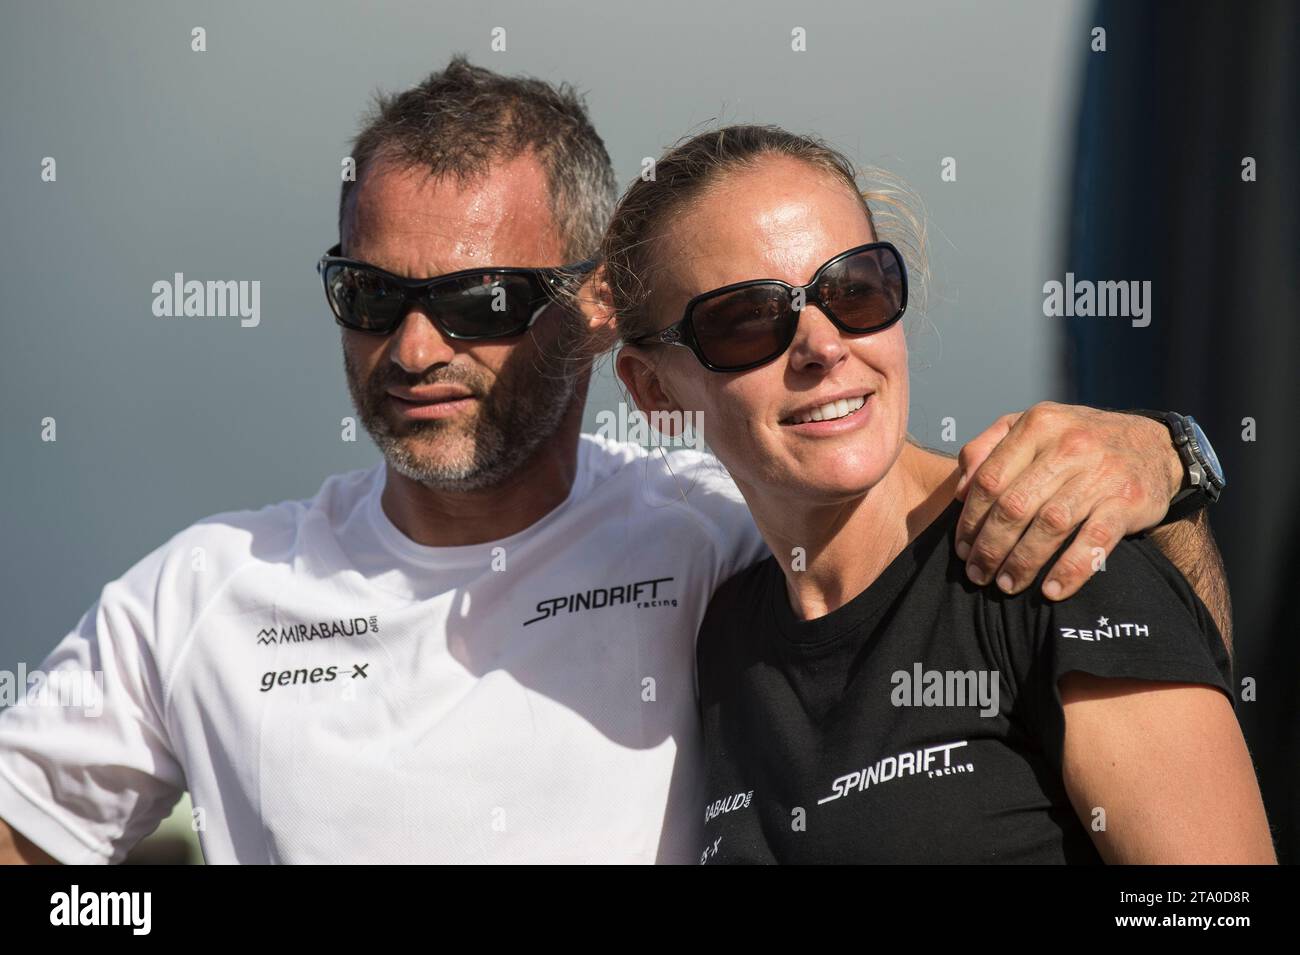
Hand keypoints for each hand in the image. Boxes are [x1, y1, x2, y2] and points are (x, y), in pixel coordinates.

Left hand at [953, 402, 1183, 599]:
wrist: (1154, 446)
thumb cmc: (1077, 442)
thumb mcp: (1032, 427)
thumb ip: (988, 448)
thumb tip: (959, 490)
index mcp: (1038, 425)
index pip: (990, 479)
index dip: (970, 519)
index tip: (962, 547)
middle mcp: (1070, 445)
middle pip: (1015, 506)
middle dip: (990, 547)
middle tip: (977, 574)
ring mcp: (1101, 473)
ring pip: (1049, 525)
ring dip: (1022, 562)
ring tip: (1006, 585)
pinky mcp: (1129, 501)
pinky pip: (1094, 541)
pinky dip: (1070, 570)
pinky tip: (1051, 591)